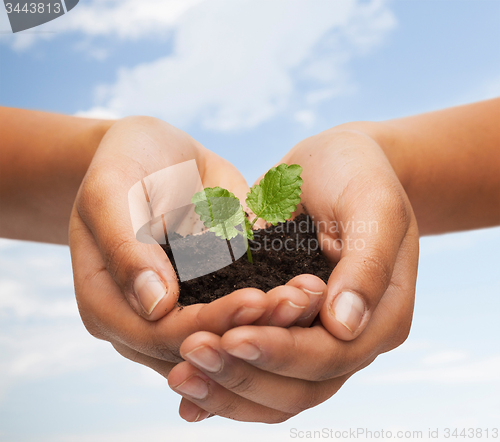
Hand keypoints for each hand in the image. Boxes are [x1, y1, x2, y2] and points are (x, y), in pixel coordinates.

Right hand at [69, 116, 323, 375]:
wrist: (154, 154)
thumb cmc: (125, 163)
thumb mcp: (111, 190)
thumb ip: (125, 246)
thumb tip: (155, 305)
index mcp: (106, 304)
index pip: (159, 333)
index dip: (208, 323)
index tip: (256, 299)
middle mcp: (143, 320)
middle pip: (199, 345)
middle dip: (252, 328)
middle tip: (300, 302)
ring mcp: (181, 310)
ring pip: (226, 338)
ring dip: (272, 324)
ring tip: (311, 296)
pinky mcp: (211, 294)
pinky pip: (241, 311)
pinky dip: (274, 306)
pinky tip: (307, 288)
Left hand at [167, 127, 418, 421]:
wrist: (337, 167)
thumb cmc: (358, 175)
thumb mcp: (372, 205)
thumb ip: (366, 263)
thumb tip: (343, 326)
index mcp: (381, 317)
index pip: (331, 355)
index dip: (281, 352)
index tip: (230, 337)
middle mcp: (349, 339)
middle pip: (300, 387)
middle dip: (244, 375)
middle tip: (191, 353)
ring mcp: (316, 338)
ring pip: (275, 392)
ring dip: (227, 390)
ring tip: (179, 374)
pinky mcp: (286, 330)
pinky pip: (259, 372)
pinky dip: (226, 387)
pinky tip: (189, 394)